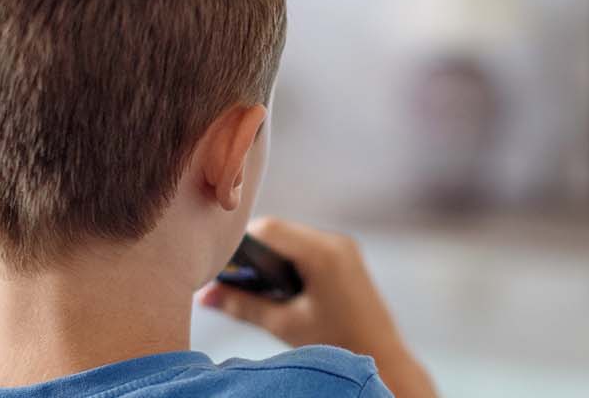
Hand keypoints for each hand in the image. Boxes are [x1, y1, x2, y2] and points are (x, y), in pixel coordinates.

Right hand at [197, 217, 436, 397]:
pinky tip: (277, 286)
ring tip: (251, 284)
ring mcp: (344, 248)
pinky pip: (308, 248)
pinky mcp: (346, 257)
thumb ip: (242, 306)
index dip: (238, 242)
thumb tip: (205, 296)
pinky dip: (288, 261)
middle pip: (280, 232)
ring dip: (270, 257)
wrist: (382, 357)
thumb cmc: (337, 344)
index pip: (268, 230)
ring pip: (292, 239)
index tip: (219, 263)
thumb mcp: (283, 324)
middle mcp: (335, 242)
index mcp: (322, 253)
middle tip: (230, 277)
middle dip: (252, 252)